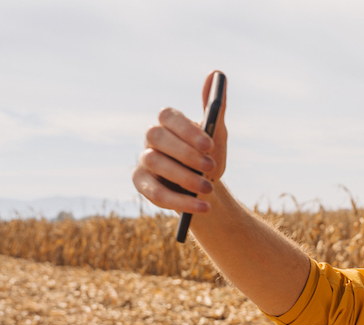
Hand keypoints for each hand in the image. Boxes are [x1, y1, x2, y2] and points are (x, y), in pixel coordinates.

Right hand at [133, 70, 227, 214]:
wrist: (205, 192)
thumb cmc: (209, 159)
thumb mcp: (217, 136)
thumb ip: (216, 107)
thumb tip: (217, 73)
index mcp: (168, 124)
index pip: (168, 117)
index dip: (187, 130)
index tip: (210, 144)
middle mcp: (151, 140)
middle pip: (157, 138)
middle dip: (185, 153)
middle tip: (211, 167)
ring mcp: (144, 161)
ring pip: (156, 164)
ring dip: (184, 178)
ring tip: (209, 189)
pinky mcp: (142, 185)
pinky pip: (155, 193)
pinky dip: (180, 202)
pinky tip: (203, 208)